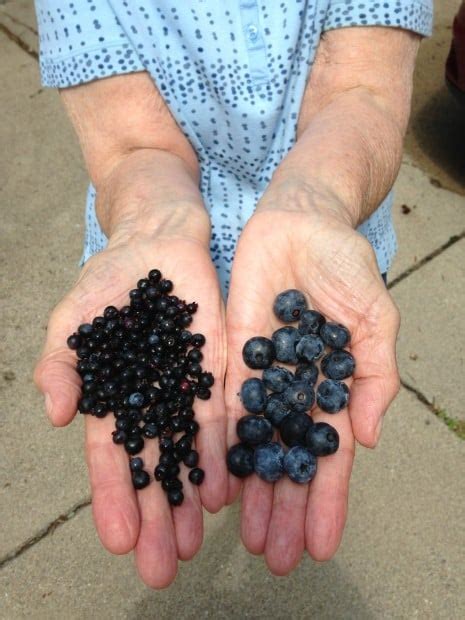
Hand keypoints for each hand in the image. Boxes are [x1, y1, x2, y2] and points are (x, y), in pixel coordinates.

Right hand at [34, 230, 227, 587]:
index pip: (112, 456)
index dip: (113, 497)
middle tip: (161, 566)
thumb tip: (57, 413)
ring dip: (191, 498)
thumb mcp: (75, 318)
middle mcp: (153, 402)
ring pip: (189, 453)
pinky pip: (221, 417)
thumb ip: (62, 363)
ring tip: (194, 543)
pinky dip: (222, 453)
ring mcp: (187, 389)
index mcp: (115, 396)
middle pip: (154, 467)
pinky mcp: (219, 371)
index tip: (119, 540)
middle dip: (156, 516)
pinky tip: (225, 490)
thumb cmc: (110, 279)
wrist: (158, 242)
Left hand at [225, 198, 399, 573]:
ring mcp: (262, 376)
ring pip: (254, 443)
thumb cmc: (344, 264)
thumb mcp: (373, 316)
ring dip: (251, 489)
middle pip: (288, 459)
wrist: (300, 222)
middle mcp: (295, 390)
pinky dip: (220, 443)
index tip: (321, 545)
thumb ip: (374, 374)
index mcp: (334, 387)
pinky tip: (215, 479)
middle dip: (284, 507)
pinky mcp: (231, 356)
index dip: (328, 500)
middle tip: (275, 557)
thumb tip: (365, 436)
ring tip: (245, 535)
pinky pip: (223, 406)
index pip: (330, 454)